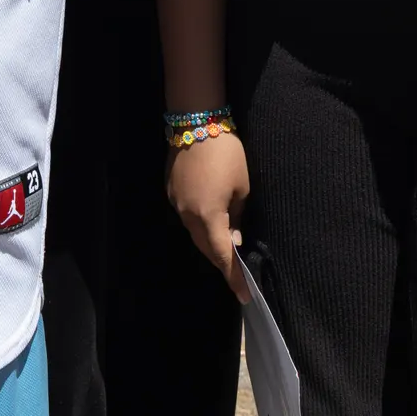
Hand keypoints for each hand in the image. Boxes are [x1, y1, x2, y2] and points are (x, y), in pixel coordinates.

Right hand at [167, 134, 250, 301]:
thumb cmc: (227, 153)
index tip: (245, 294)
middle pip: (205, 247)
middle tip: (239, 271)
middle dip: (222, 260)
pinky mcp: (171, 190)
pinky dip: (201, 224)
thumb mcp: (242, 186)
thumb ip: (237, 216)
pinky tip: (212, 220)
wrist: (196, 120)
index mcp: (208, 216)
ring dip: (211, 241)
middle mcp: (187, 215)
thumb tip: (233, 236)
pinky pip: (188, 216)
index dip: (234, 276)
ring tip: (228, 246)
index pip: (223, 256)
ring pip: (195, 233)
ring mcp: (176, 202)